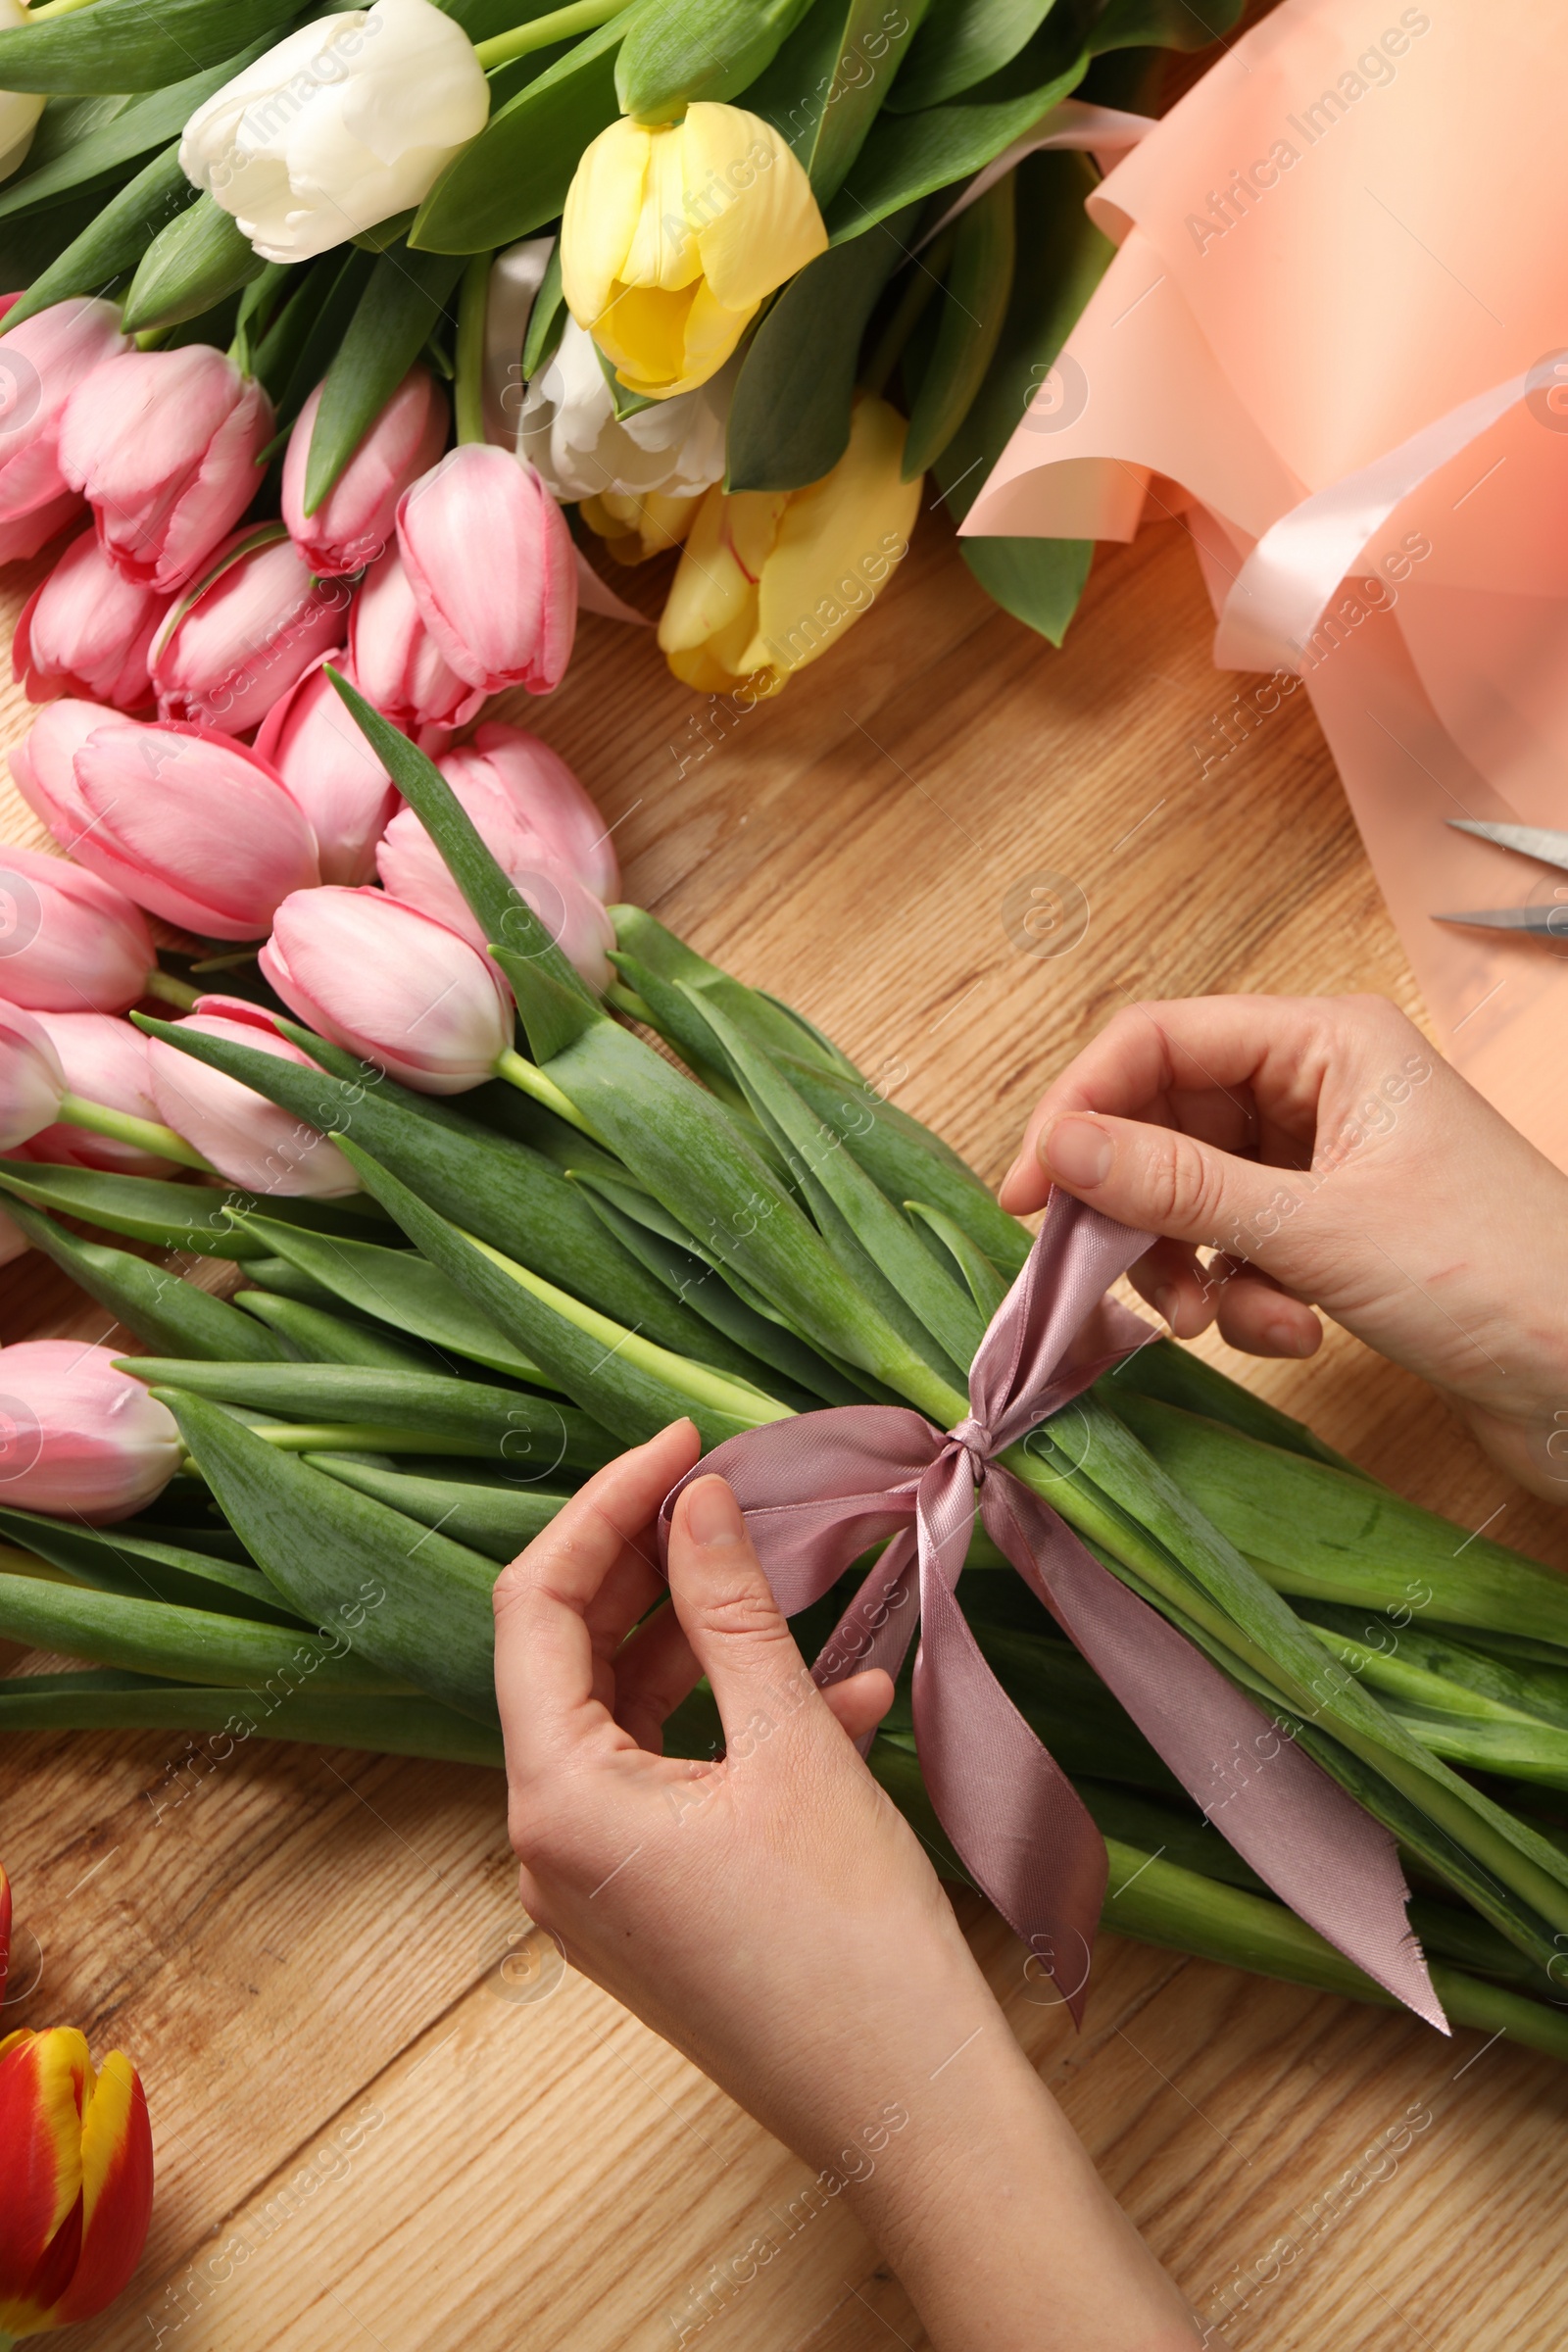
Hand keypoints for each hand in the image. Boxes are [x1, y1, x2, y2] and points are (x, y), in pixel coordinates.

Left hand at [493, 1421, 1201, 2351]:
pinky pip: (672, 1778)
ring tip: (779, 1567)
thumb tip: (696, 1499)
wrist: (911, 2113)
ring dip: (702, 1637)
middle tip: (723, 1485)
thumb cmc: (851, 1937)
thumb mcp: (790, 1744)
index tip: (683, 1441)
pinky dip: (737, 1720)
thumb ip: (731, 1609)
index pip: (537, 1607)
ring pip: (629, 1715)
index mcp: (555, 1799)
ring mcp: (598, 1883)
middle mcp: (550, 1843)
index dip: (606, 1506)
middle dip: (648, 1561)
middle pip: (572, 1657)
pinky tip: (842, 1685)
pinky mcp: (653, 1908)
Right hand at [999, 993, 1567, 1498]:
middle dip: (1139, 1207)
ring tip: (1222, 1323)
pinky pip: (1237, 1248)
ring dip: (1192, 1267)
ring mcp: (1325, 1160)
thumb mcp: (1316, 1229)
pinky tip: (1295, 1334)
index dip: (1081, 1107)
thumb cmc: (1493, 1278)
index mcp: (1326, 1041)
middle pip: (1166, 1122)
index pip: (1160, 1040)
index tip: (1029, 1192)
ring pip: (1194, 1195)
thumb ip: (1178, 1185)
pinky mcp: (1332, 1231)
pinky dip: (1243, 1298)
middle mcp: (1321, 1086)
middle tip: (1104, 1276)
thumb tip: (1058, 1147)